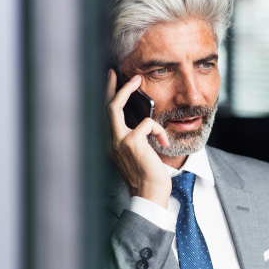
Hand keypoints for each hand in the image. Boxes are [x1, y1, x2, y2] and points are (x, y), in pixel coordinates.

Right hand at [105, 69, 171, 207]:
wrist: (150, 195)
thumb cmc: (148, 176)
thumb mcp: (138, 154)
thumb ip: (135, 138)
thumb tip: (143, 121)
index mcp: (112, 144)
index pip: (105, 116)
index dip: (107, 96)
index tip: (111, 80)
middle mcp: (110, 142)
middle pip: (104, 107)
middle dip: (111, 86)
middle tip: (120, 73)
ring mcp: (118, 142)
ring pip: (115, 107)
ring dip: (128, 92)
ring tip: (139, 85)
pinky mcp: (131, 143)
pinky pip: (146, 123)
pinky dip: (158, 129)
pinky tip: (164, 142)